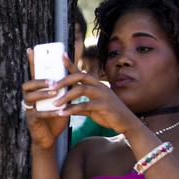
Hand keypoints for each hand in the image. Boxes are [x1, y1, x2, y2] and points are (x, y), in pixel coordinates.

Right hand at [21, 48, 73, 150]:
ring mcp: (29, 109)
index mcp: (37, 91)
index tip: (32, 49)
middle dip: (39, 81)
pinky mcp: (32, 121)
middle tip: (52, 81)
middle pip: (27, 85)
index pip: (33, 74)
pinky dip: (49, 112)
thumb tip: (77, 73)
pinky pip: (38, 114)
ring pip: (30, 98)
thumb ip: (65, 88)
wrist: (50, 138)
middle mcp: (30, 98)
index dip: (32, 62)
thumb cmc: (56, 117)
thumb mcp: (62, 100)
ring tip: (54, 93)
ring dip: (43, 94)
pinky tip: (59, 111)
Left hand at [23, 49, 141, 139]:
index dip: (71, 64)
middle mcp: (99, 86)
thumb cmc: (109, 114)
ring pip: (81, 89)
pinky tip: (62, 114)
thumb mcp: (91, 109)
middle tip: (51, 87)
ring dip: (66, 96)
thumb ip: (79, 107)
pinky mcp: (104, 105)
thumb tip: (65, 107)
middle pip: (80, 76)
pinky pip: (85, 105)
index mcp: (96, 85)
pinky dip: (72, 109)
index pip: (81, 72)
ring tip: (54, 104)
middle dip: (64, 80)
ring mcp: (103, 95)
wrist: (126, 123)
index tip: (61, 55)